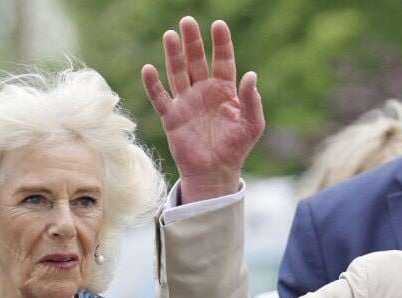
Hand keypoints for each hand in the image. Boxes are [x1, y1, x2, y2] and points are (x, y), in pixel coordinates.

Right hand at [142, 17, 263, 202]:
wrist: (216, 173)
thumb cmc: (236, 148)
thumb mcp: (252, 125)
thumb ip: (253, 100)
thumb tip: (251, 75)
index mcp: (224, 91)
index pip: (222, 61)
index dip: (221, 43)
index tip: (218, 25)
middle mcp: (203, 92)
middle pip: (196, 61)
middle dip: (192, 42)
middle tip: (188, 21)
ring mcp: (186, 103)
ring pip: (178, 73)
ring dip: (174, 55)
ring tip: (170, 35)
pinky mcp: (172, 117)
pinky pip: (160, 98)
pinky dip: (153, 84)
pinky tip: (149, 69)